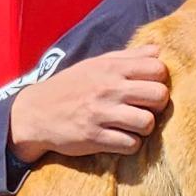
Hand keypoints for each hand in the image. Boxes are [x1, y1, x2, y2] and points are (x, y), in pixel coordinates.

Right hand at [8, 46, 169, 163]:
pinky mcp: (95, 138)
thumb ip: (129, 57)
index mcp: (111, 68)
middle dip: (157, 105)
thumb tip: (159, 51)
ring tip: (133, 126)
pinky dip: (130, 144)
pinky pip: (131, 144)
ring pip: (148, 123)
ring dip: (145, 128)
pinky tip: (121, 138)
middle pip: (159, 96)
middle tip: (145, 109)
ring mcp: (101, 114)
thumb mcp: (96, 64)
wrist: (35, 113)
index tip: (149, 88)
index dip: (160, 80)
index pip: (158, 69)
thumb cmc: (72, 87)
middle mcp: (108, 89)